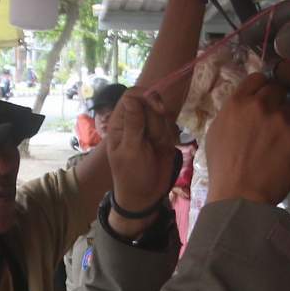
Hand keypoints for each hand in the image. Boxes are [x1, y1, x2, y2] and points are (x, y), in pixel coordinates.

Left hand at [104, 88, 179, 220]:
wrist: (145, 196)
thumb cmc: (132, 175)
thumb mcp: (131, 150)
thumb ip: (133, 123)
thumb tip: (132, 97)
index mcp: (119, 122)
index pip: (132, 95)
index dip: (147, 97)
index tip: (159, 109)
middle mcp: (133, 121)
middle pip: (150, 102)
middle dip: (156, 119)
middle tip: (153, 140)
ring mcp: (148, 128)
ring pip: (162, 115)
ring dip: (162, 131)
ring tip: (155, 148)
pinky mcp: (161, 136)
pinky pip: (169, 127)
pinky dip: (168, 137)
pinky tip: (162, 150)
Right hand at [202, 74, 289, 206]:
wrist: (241, 195)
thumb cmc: (223, 168)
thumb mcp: (216, 132)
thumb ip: (233, 112)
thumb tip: (246, 106)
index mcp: (238, 102)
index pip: (258, 78)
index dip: (261, 88)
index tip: (263, 98)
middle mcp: (262, 105)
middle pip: (278, 90)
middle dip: (277, 102)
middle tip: (273, 120)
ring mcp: (283, 119)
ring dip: (289, 119)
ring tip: (281, 138)